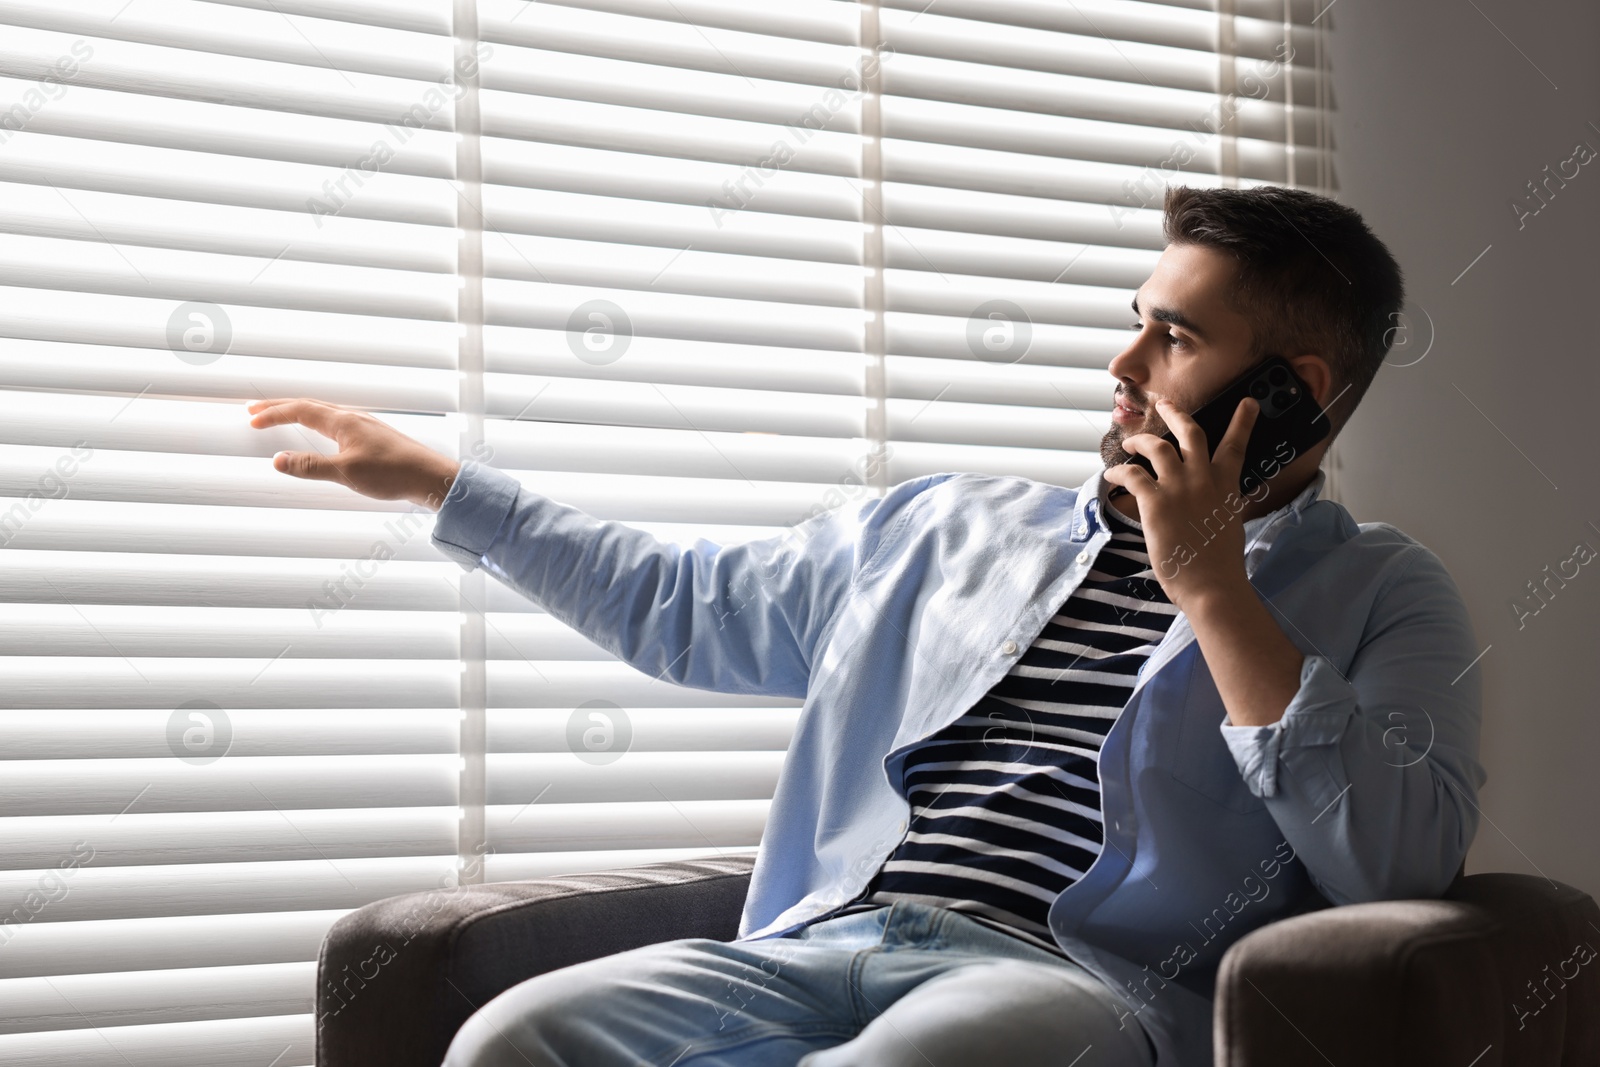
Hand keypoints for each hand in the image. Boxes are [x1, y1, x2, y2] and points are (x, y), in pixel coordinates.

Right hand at [246, 397, 460, 510]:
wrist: (431, 478)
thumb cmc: (393, 473)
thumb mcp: (345, 473)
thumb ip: (310, 466)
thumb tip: (278, 460)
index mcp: (344, 421)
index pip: (300, 409)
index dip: (273, 413)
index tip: (252, 419)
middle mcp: (353, 418)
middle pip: (310, 405)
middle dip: (280, 407)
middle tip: (255, 411)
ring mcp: (365, 427)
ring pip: (324, 413)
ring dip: (299, 413)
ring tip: (282, 418)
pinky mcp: (374, 439)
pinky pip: (337, 424)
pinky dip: (318, 423)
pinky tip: (322, 435)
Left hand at [1101, 395, 1259, 611]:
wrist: (1212, 585)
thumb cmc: (1220, 564)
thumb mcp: (1229, 524)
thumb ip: (1220, 504)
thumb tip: (1212, 501)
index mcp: (1226, 487)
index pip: (1236, 446)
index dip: (1242, 422)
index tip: (1248, 403)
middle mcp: (1204, 480)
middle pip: (1191, 433)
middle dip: (1175, 413)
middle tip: (1164, 404)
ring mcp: (1179, 488)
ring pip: (1158, 446)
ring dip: (1140, 441)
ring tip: (1129, 444)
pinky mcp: (1155, 501)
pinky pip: (1131, 475)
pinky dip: (1118, 472)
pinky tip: (1111, 475)